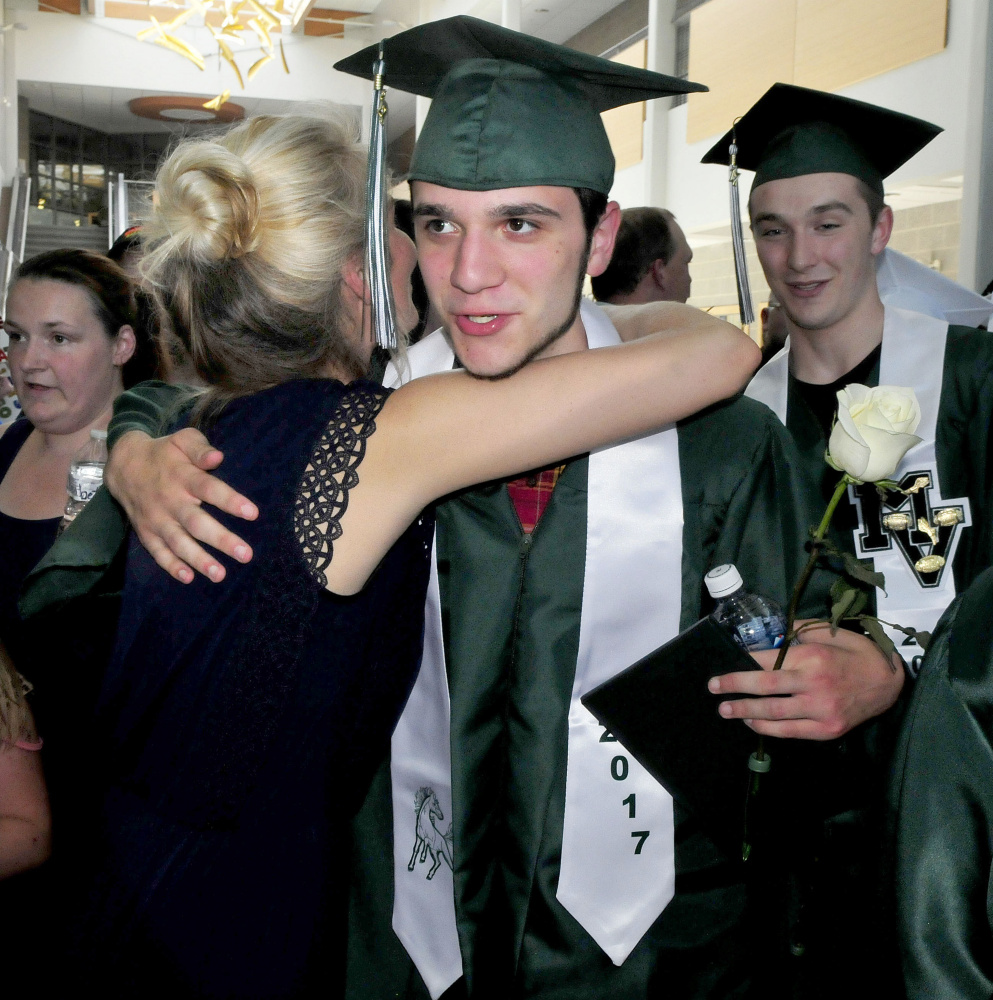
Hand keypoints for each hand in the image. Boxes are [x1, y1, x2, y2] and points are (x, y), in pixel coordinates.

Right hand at [105, 429, 258, 583]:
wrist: (122, 465)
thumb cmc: (164, 453)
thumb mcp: (181, 441)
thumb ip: (200, 448)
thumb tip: (217, 457)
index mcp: (182, 477)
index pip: (209, 489)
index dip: (230, 501)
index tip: (253, 513)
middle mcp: (170, 501)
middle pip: (197, 523)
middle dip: (221, 540)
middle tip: (246, 555)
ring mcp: (156, 519)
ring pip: (178, 542)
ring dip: (199, 560)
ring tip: (220, 574)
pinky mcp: (146, 532)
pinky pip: (157, 552)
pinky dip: (171, 566)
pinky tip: (188, 578)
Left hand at [707, 621, 904, 739]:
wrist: (889, 683)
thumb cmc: (856, 653)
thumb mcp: (830, 633)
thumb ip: (798, 632)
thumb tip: (769, 633)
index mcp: (812, 657)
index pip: (767, 660)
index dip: (743, 662)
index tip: (726, 663)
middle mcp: (814, 684)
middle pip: (764, 687)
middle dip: (734, 687)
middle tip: (713, 687)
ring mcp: (820, 710)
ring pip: (773, 713)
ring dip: (744, 711)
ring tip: (725, 709)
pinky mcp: (826, 730)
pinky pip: (789, 732)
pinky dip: (767, 728)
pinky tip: (751, 722)